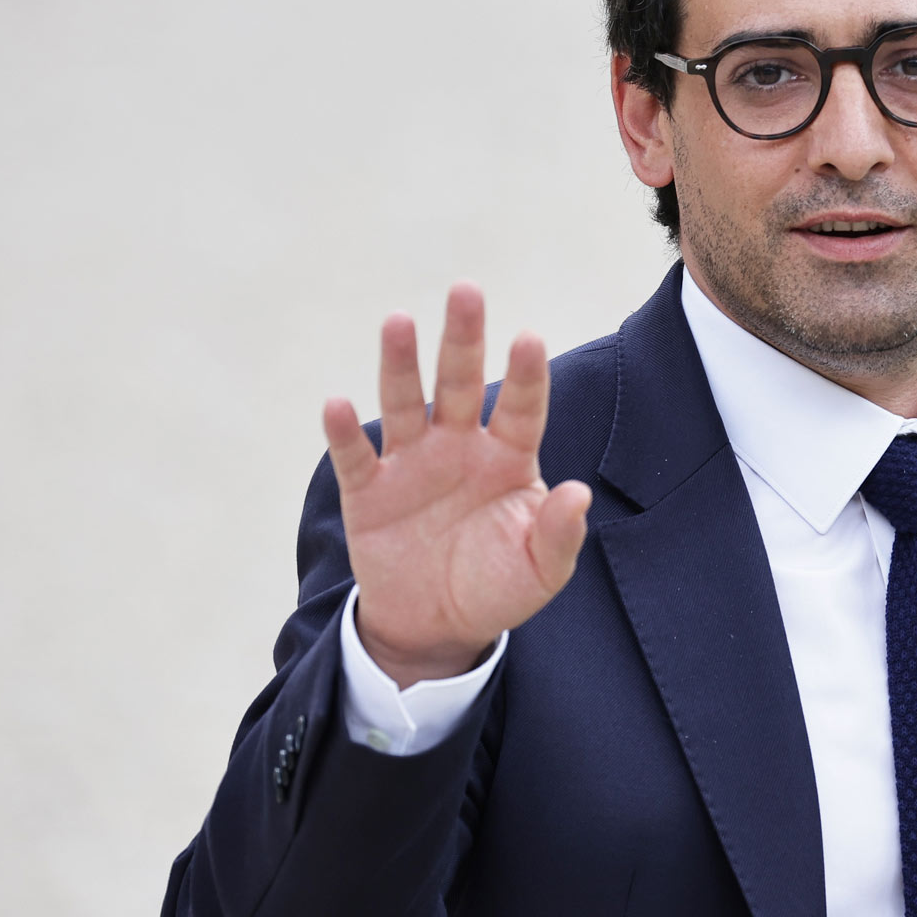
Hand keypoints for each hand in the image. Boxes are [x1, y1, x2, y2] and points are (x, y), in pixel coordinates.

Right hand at [322, 283, 591, 687]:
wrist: (437, 625)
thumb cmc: (498, 586)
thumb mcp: (541, 569)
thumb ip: (559, 532)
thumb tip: (578, 495)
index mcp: (508, 457)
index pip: (521, 408)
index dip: (525, 375)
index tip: (528, 337)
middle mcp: (459, 446)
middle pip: (461, 382)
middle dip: (463, 338)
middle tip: (466, 291)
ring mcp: (412, 463)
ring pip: (405, 402)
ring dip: (400, 363)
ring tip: (398, 321)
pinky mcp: (369, 490)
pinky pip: (355, 456)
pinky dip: (344, 432)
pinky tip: (337, 404)